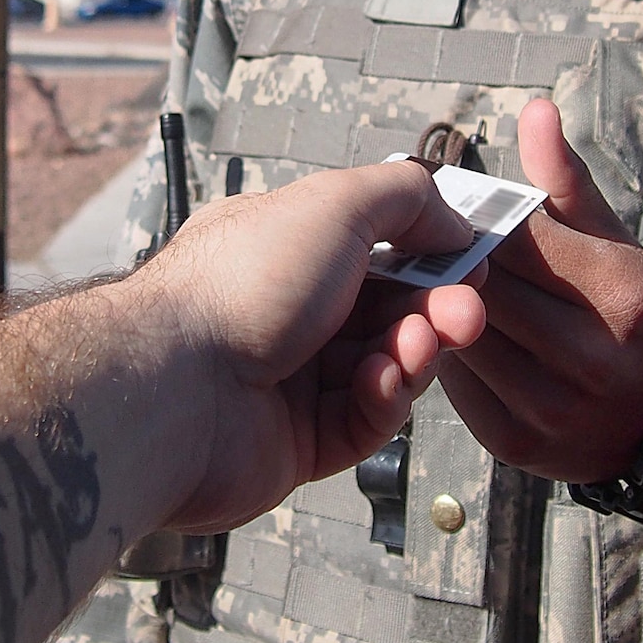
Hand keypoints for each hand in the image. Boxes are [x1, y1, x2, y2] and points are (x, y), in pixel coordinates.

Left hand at [125, 160, 486, 529]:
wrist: (174, 389)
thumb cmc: (239, 286)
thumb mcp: (334, 203)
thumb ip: (405, 197)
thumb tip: (452, 222)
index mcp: (282, 248)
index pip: (373, 247)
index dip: (427, 254)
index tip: (469, 260)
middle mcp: (283, 312)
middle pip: (387, 311)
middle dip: (434, 309)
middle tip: (465, 313)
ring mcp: (289, 380)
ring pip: (383, 367)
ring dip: (412, 353)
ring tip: (417, 346)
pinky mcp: (296, 444)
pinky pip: (363, 422)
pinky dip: (383, 400)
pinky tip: (380, 383)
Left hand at [438, 98, 642, 481]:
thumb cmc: (639, 318)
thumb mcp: (618, 244)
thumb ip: (567, 182)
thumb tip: (535, 111)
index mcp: (622, 293)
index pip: (520, 236)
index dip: (485, 220)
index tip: (469, 212)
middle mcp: (592, 357)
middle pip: (485, 285)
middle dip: (457, 259)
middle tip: (437, 243)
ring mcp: (552, 407)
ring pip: (460, 333)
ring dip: (441, 305)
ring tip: (440, 285)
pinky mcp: (516, 443)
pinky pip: (455, 384)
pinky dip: (445, 353)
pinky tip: (448, 332)